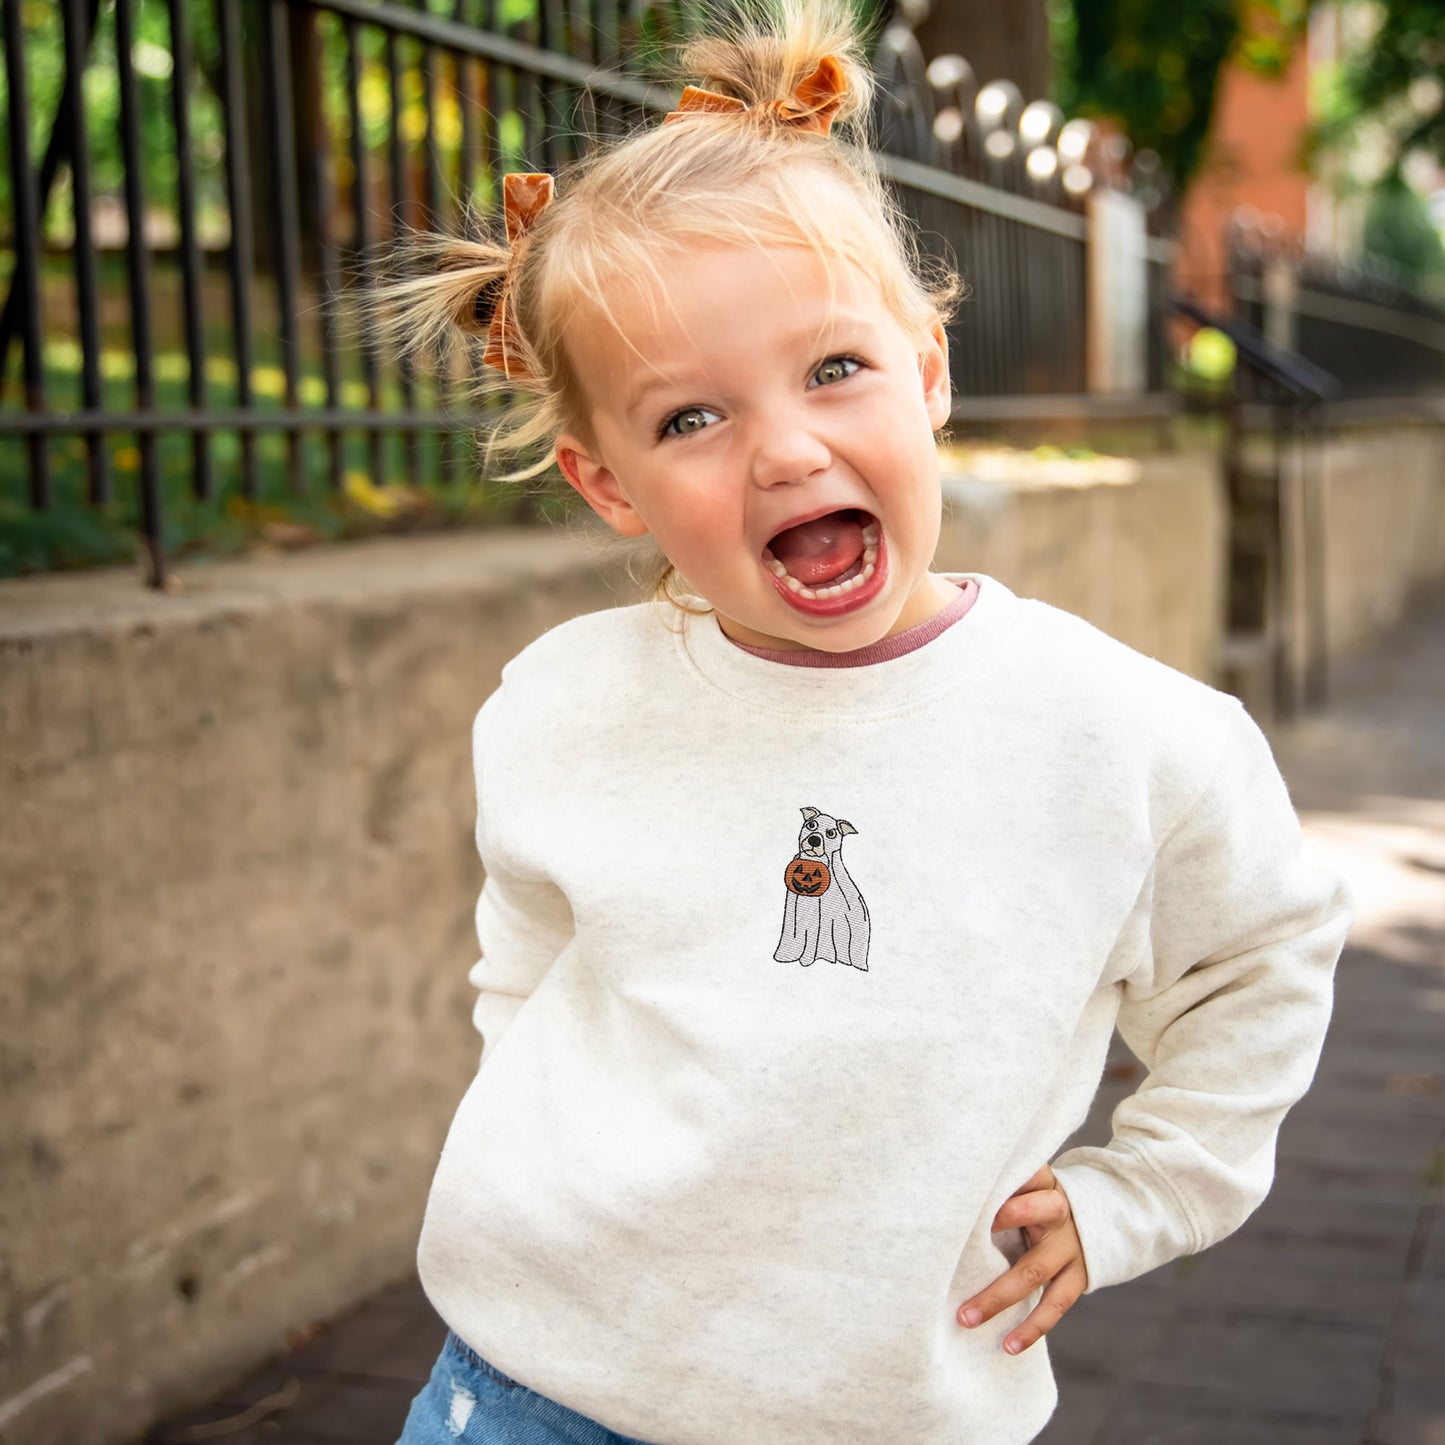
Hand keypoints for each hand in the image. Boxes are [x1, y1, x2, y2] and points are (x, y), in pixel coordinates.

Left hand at [956, 1164, 1088, 1354]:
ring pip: (1035, 1271)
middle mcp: (1059, 1211)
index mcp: (1043, 1182)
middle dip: (1004, 1220)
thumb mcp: (1025, 1183)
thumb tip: (947, 1193)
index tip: (973, 1186)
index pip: (1026, 1172)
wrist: (1092, 1220)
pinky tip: (1009, 1346)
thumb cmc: (1035, 1200)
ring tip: (967, 1317)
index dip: (1005, 1177)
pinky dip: (1032, 1328)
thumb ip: (997, 1185)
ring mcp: (1070, 1248)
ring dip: (999, 1296)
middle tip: (959, 1239)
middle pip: (1035, 1212)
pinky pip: (1055, 1305)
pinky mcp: (1077, 1278)